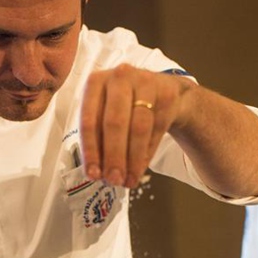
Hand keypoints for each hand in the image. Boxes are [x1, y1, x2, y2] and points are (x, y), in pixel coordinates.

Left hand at [79, 63, 193, 187]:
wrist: (161, 90)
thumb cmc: (124, 106)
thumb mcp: (104, 112)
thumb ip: (97, 138)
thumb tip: (98, 174)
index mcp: (95, 82)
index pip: (89, 121)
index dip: (91, 151)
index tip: (93, 175)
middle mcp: (120, 77)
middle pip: (115, 123)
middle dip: (114, 156)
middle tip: (113, 181)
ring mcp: (146, 82)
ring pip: (139, 127)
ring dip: (133, 159)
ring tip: (128, 181)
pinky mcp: (167, 93)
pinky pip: (157, 128)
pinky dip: (147, 153)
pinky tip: (140, 168)